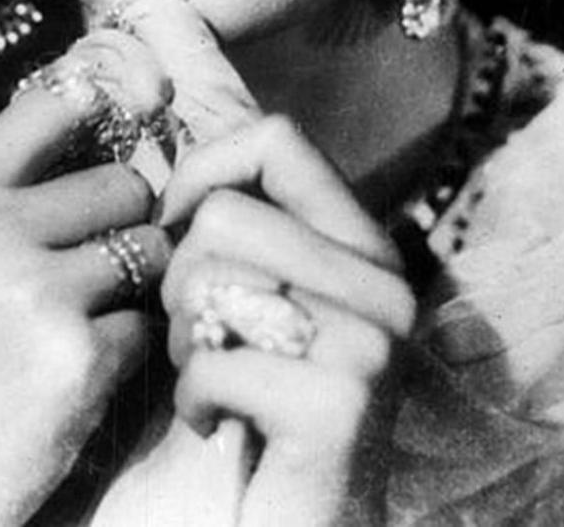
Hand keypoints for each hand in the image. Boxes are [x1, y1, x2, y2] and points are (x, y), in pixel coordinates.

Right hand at [0, 27, 172, 526]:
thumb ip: (19, 179)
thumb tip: (117, 103)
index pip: (59, 102)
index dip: (111, 106)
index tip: (138, 112)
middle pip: (126, 184)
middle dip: (126, 225)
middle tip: (88, 270)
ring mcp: (31, 292)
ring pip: (150, 247)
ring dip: (137, 285)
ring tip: (86, 317)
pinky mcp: (77, 355)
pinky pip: (149, 321)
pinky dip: (133, 347)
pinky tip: (86, 368)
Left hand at [160, 112, 415, 526]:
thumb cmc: (252, 406)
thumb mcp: (253, 297)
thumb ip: (242, 228)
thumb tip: (178, 155)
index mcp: (362, 243)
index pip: (279, 138)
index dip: (205, 169)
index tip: (178, 225)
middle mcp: (384, 282)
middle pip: (225, 213)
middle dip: (180, 278)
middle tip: (201, 334)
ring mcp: (373, 343)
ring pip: (211, 279)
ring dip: (185, 340)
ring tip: (214, 377)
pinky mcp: (340, 405)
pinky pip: (213, 361)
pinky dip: (192, 400)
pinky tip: (218, 425)